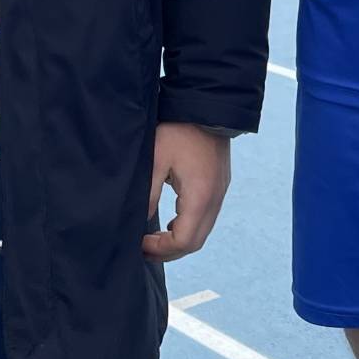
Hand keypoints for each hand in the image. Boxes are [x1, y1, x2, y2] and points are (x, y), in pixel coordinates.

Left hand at [142, 124, 230, 263]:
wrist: (206, 106)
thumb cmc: (178, 130)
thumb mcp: (155, 161)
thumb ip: (148, 195)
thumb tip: (137, 223)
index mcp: (200, 196)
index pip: (183, 241)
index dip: (160, 249)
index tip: (140, 242)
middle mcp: (215, 199)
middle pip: (195, 242)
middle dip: (169, 251)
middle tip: (145, 248)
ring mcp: (220, 192)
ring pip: (203, 232)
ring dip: (179, 240)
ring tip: (155, 239)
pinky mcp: (220, 185)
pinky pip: (206, 217)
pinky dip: (188, 227)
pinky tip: (171, 222)